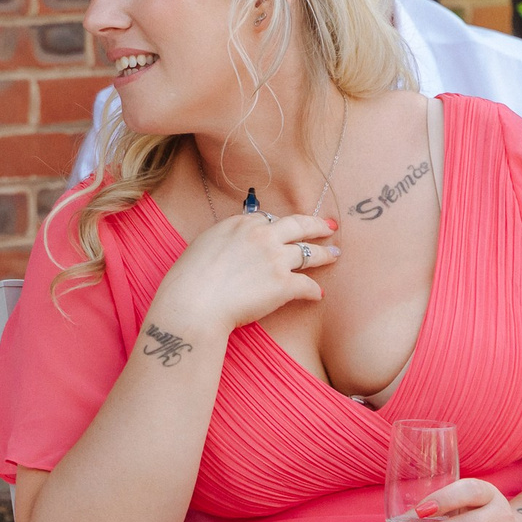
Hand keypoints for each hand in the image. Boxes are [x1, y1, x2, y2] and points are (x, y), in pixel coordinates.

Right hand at [152, 211, 340, 333]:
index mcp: (240, 224)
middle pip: (298, 225)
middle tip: (329, 226)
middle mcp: (262, 236)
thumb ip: (225, 240)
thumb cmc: (188, 279)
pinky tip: (317, 295)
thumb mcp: (203, 245)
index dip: (280, 224)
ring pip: (309, 253)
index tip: (288, 227)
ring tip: (333, 255)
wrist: (193, 303)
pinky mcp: (284, 284)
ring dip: (324, 254)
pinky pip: (307, 286)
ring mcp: (275, 259)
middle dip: (317, 225)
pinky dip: (313, 291)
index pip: (268, 219)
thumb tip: (235, 247)